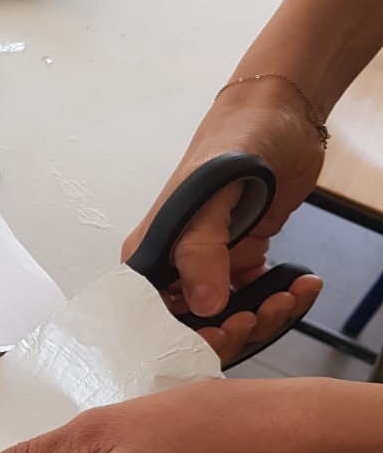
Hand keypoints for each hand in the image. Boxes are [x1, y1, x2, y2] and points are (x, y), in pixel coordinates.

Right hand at [124, 80, 323, 365]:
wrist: (281, 116)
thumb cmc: (234, 141)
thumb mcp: (209, 193)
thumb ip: (201, 250)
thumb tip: (204, 304)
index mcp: (151, 253)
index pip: (153, 319)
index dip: (188, 336)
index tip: (223, 329)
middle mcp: (176, 265)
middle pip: (193, 326)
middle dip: (232, 330)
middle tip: (260, 314)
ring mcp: (211, 265)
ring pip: (229, 318)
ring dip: (263, 318)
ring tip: (288, 296)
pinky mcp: (242, 259)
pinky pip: (257, 298)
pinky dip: (283, 300)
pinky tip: (302, 285)